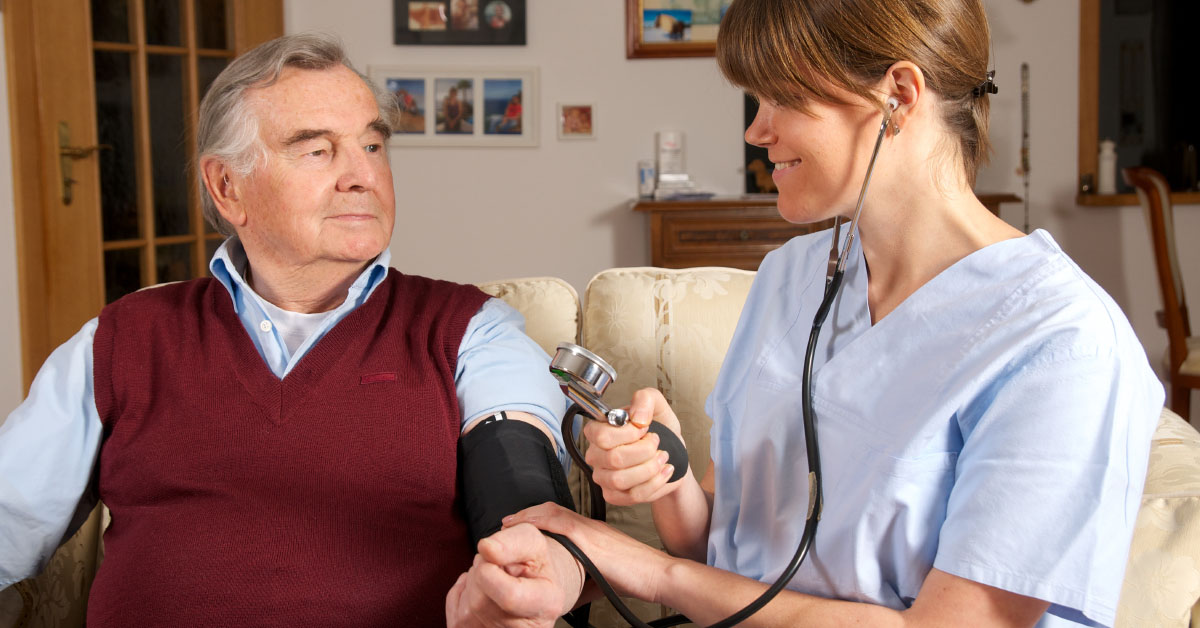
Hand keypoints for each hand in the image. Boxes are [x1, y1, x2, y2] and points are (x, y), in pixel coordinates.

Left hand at [445, 523, 582, 627]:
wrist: (535, 586)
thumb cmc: (535, 564)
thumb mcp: (533, 543)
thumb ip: (512, 542)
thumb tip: (487, 549)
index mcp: (547, 603)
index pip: (509, 596)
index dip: (489, 571)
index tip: (491, 554)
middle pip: (481, 599)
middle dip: (481, 570)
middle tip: (500, 566)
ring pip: (467, 606)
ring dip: (473, 581)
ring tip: (494, 578)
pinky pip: (455, 610)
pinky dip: (463, 593)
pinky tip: (483, 591)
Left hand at [503, 503, 672, 603]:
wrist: (657, 574)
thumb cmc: (636, 576)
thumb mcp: (606, 574)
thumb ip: (586, 577)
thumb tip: (570, 594)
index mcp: (593, 531)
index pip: (560, 516)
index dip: (537, 516)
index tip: (520, 523)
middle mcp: (590, 526)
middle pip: (552, 510)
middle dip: (527, 513)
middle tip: (507, 521)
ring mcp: (590, 530)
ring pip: (553, 513)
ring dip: (528, 515)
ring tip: (508, 524)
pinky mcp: (591, 540)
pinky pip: (561, 525)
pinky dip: (540, 522)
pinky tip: (526, 528)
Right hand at [582, 387, 688, 505]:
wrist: (673, 455)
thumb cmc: (661, 430)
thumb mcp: (657, 406)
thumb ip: (645, 399)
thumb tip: (637, 417)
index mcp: (598, 430)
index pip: (601, 435)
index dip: (628, 433)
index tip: (645, 429)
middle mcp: (596, 454)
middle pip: (614, 458)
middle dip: (644, 451)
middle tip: (657, 444)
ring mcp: (603, 477)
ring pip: (621, 479)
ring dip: (650, 468)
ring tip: (662, 458)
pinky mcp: (614, 495)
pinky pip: (632, 495)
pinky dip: (654, 483)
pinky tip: (664, 472)